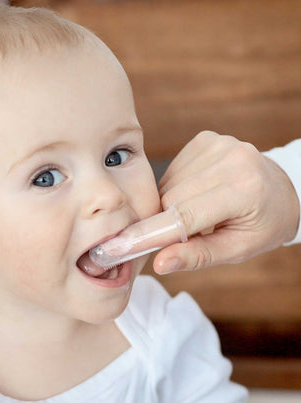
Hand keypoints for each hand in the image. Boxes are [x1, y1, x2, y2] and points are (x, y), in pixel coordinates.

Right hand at [155, 131, 299, 273]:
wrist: (282, 191)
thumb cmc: (261, 225)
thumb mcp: (237, 249)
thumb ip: (198, 256)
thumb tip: (160, 263)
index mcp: (246, 189)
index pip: (184, 215)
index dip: (151, 233)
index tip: (121, 247)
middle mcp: (232, 158)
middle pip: (171, 199)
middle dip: (167, 222)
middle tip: (183, 236)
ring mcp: (219, 144)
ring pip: (167, 185)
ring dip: (171, 205)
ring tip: (196, 214)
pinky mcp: (206, 139)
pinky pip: (172, 172)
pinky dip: (175, 189)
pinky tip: (194, 195)